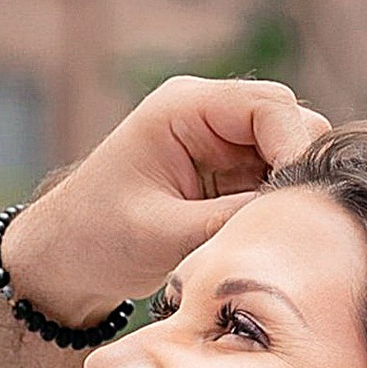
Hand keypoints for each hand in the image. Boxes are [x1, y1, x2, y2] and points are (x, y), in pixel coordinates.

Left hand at [0, 77, 329, 330]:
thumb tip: (296, 217)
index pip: (269, 106)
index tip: (303, 200)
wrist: (63, 262)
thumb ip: (230, 221)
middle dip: (300, 172)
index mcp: (183, 106)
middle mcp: (208, 114)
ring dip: (291, 193)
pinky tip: (267, 239)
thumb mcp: (164, 234)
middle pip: (290, 123)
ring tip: (276, 236)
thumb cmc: (96, 240)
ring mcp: (222, 143)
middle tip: (293, 225)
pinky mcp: (229, 174)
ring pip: (291, 155)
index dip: (296, 148)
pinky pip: (276, 182)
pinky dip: (279, 208)